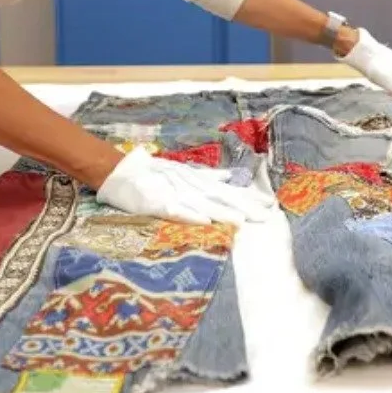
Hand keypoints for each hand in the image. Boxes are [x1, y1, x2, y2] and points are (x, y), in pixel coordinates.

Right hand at [95, 146, 273, 225]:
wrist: (121, 171)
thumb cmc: (154, 173)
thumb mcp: (185, 172)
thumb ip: (207, 176)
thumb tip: (229, 176)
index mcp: (197, 180)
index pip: (227, 190)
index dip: (248, 197)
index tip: (270, 204)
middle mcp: (190, 186)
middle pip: (221, 198)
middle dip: (244, 207)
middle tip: (266, 217)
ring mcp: (174, 193)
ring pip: (202, 204)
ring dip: (222, 213)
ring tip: (242, 222)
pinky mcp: (157, 202)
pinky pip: (175, 210)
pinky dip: (190, 215)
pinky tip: (205, 221)